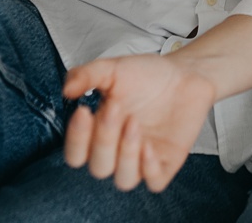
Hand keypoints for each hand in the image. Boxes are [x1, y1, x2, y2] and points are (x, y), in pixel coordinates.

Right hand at [62, 54, 216, 192]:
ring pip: (124, 180)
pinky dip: (150, 169)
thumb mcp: (113, 69)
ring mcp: (143, 160)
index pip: (76, 154)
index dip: (76, 139)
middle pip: (99, 167)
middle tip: (116, 108)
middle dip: (104, 140)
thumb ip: (86, 75)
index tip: (83, 111)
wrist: (185, 73)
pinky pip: (155, 182)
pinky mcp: (167, 162)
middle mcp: (118, 152)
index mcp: (99, 134)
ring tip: (134, 123)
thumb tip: (66, 90)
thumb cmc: (146, 75)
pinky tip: (150, 146)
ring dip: (126, 155)